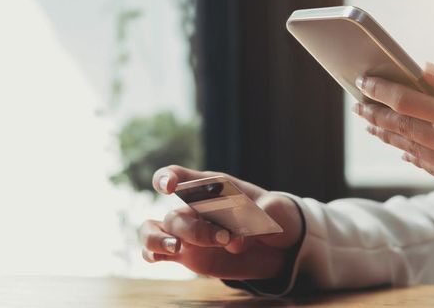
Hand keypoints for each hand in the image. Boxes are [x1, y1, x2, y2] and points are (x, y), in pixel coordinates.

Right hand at [138, 165, 302, 279]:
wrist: (279, 245)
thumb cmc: (277, 217)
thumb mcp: (280, 210)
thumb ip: (266, 213)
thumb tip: (247, 229)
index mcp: (214, 188)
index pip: (183, 176)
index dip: (169, 177)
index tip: (169, 187)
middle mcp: (195, 208)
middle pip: (178, 215)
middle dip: (198, 231)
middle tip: (226, 238)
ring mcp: (188, 231)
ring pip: (157, 230)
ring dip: (160, 239)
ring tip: (176, 249)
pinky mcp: (187, 253)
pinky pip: (157, 251)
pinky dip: (153, 253)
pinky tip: (160, 258)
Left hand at [353, 63, 433, 206]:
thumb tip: (423, 69)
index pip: (408, 101)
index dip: (381, 91)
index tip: (364, 82)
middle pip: (402, 128)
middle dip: (376, 114)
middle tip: (358, 105)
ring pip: (410, 149)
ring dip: (389, 136)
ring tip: (372, 125)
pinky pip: (428, 167)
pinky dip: (412, 154)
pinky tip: (402, 148)